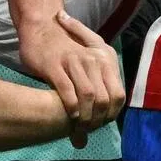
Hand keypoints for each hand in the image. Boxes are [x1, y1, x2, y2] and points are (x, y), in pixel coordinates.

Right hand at [19, 12, 124, 139]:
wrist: (41, 29)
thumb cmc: (65, 49)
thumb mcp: (88, 62)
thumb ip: (98, 85)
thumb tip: (101, 117)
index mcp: (106, 59)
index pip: (118, 94)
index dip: (111, 114)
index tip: (101, 125)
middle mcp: (94, 59)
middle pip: (104, 97)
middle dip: (97, 120)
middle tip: (88, 130)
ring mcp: (75, 61)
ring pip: (88, 94)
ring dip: (85, 117)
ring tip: (78, 127)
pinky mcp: (56, 65)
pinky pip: (67, 89)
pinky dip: (70, 106)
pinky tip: (69, 115)